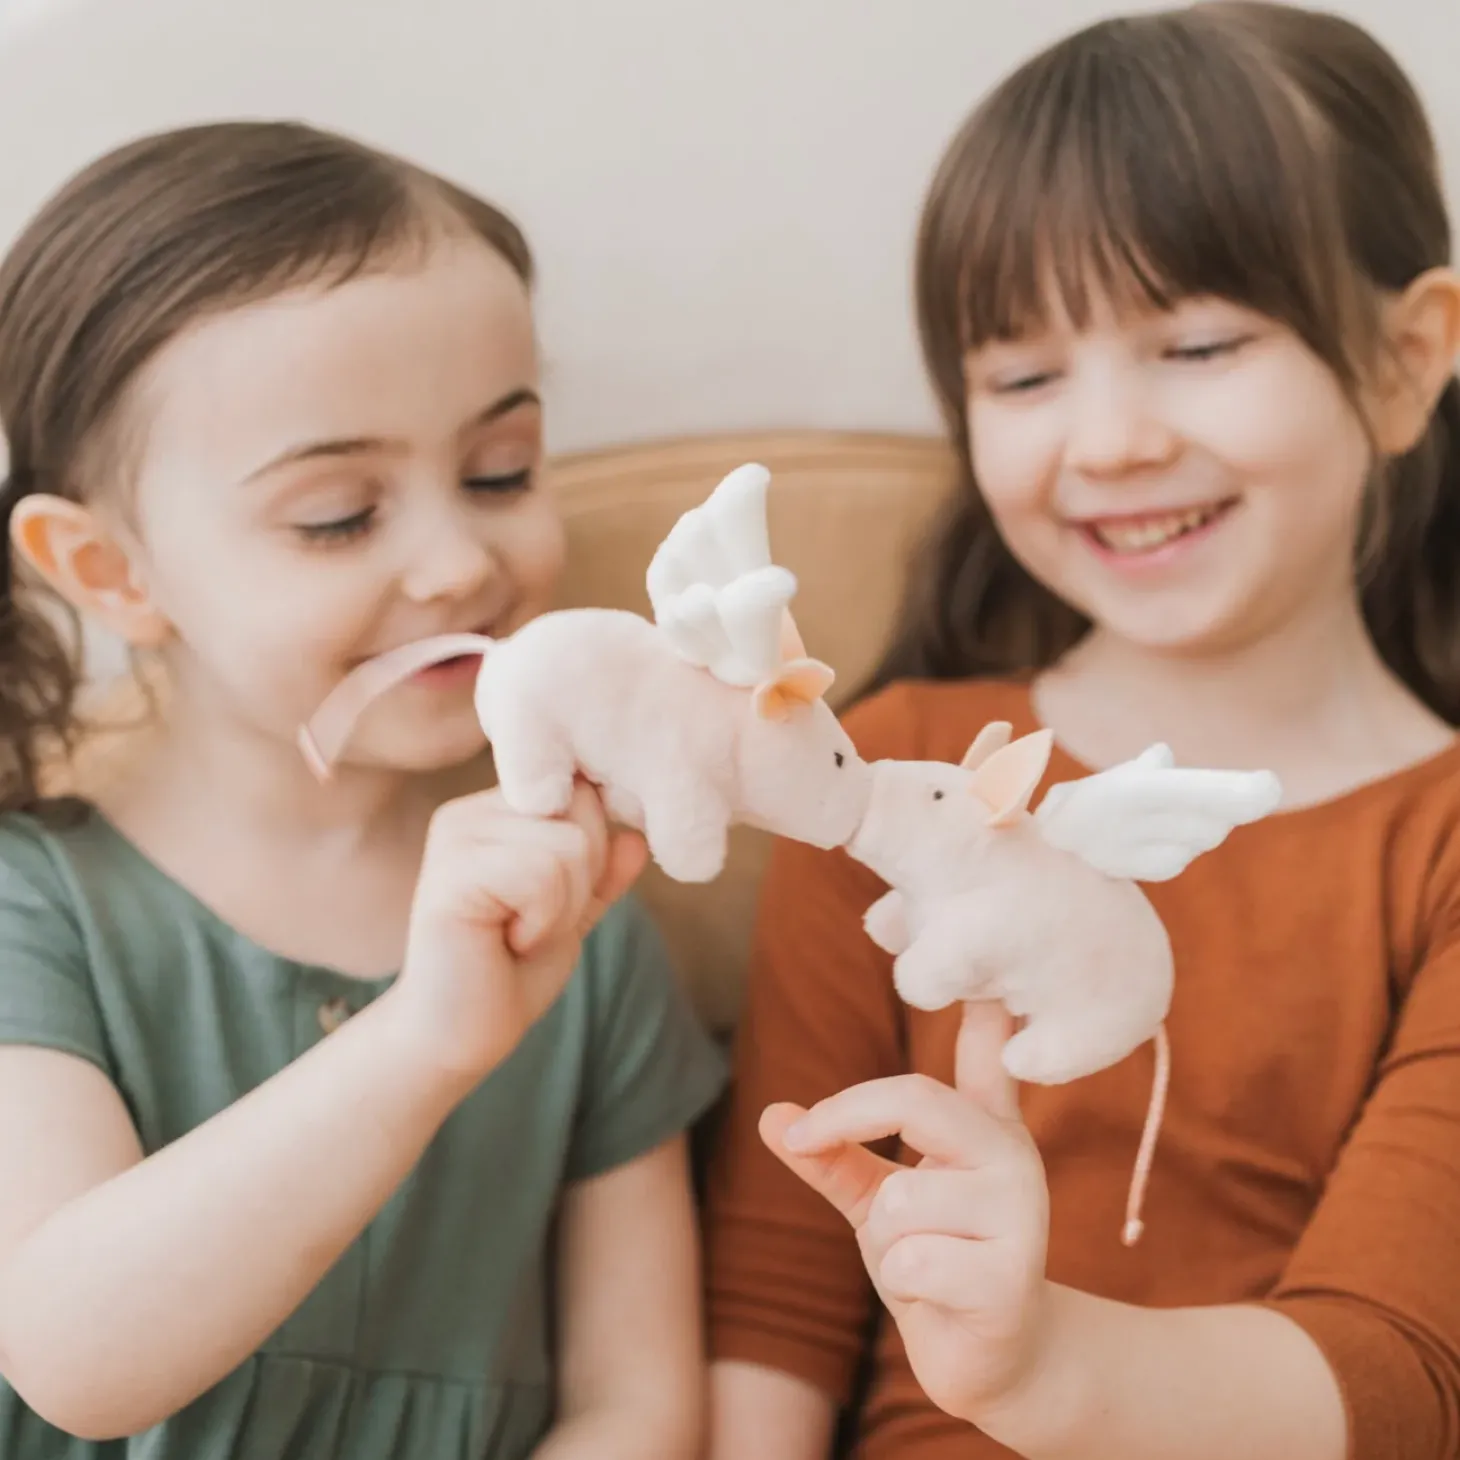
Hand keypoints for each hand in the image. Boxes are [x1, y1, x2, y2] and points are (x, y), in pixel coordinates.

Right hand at [394, 778, 647, 1081]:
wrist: (460, 1036)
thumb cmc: (510, 973)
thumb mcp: (572, 912)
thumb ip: (602, 872)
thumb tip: (637, 838)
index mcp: (495, 811)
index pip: (585, 790)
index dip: (594, 852)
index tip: (550, 900)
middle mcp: (470, 812)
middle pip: (583, 811)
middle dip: (581, 880)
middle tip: (531, 923)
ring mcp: (455, 837)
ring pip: (570, 845)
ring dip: (562, 908)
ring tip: (518, 933)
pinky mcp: (450, 874)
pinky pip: (543, 875)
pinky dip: (543, 920)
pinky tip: (506, 941)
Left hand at [758, 1001, 1051, 1426]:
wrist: (993, 1364)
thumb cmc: (935, 1263)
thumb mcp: (878, 1201)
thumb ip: (833, 1154)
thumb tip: (770, 1116)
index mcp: (984, 1127)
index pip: (988, 1048)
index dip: (980, 1005)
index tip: (978, 969)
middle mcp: (1013, 1156)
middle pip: (914, 1099)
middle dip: (846, 1122)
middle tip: (813, 1151)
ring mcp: (1022, 1217)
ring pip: (899, 1199)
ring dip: (885, 1242)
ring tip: (923, 1262)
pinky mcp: (1013, 1279)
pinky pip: (912, 1261)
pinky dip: (905, 1286)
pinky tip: (940, 1299)